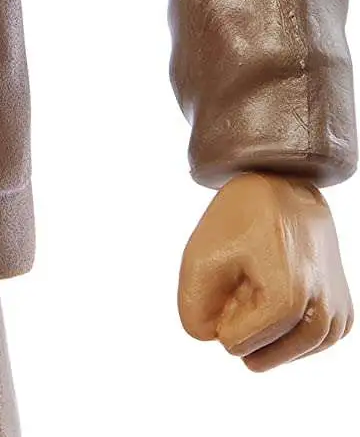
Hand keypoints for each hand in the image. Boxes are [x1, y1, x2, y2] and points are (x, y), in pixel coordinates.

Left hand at [178, 171, 352, 370]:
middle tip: (242, 282)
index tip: (229, 274)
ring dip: (266, 334)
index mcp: (288, 298)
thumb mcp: (199, 254)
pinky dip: (286, 335)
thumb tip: (211, 339)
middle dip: (244, 325)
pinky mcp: (344, 312)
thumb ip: (194, 306)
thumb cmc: (240, 217)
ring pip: (288, 354)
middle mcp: (322, 311)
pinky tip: (274, 306)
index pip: (236, 343)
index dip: (221, 312)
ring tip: (256, 290)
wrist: (284, 184)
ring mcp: (337, 314)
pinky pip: (310, 344)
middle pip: (264, 354)